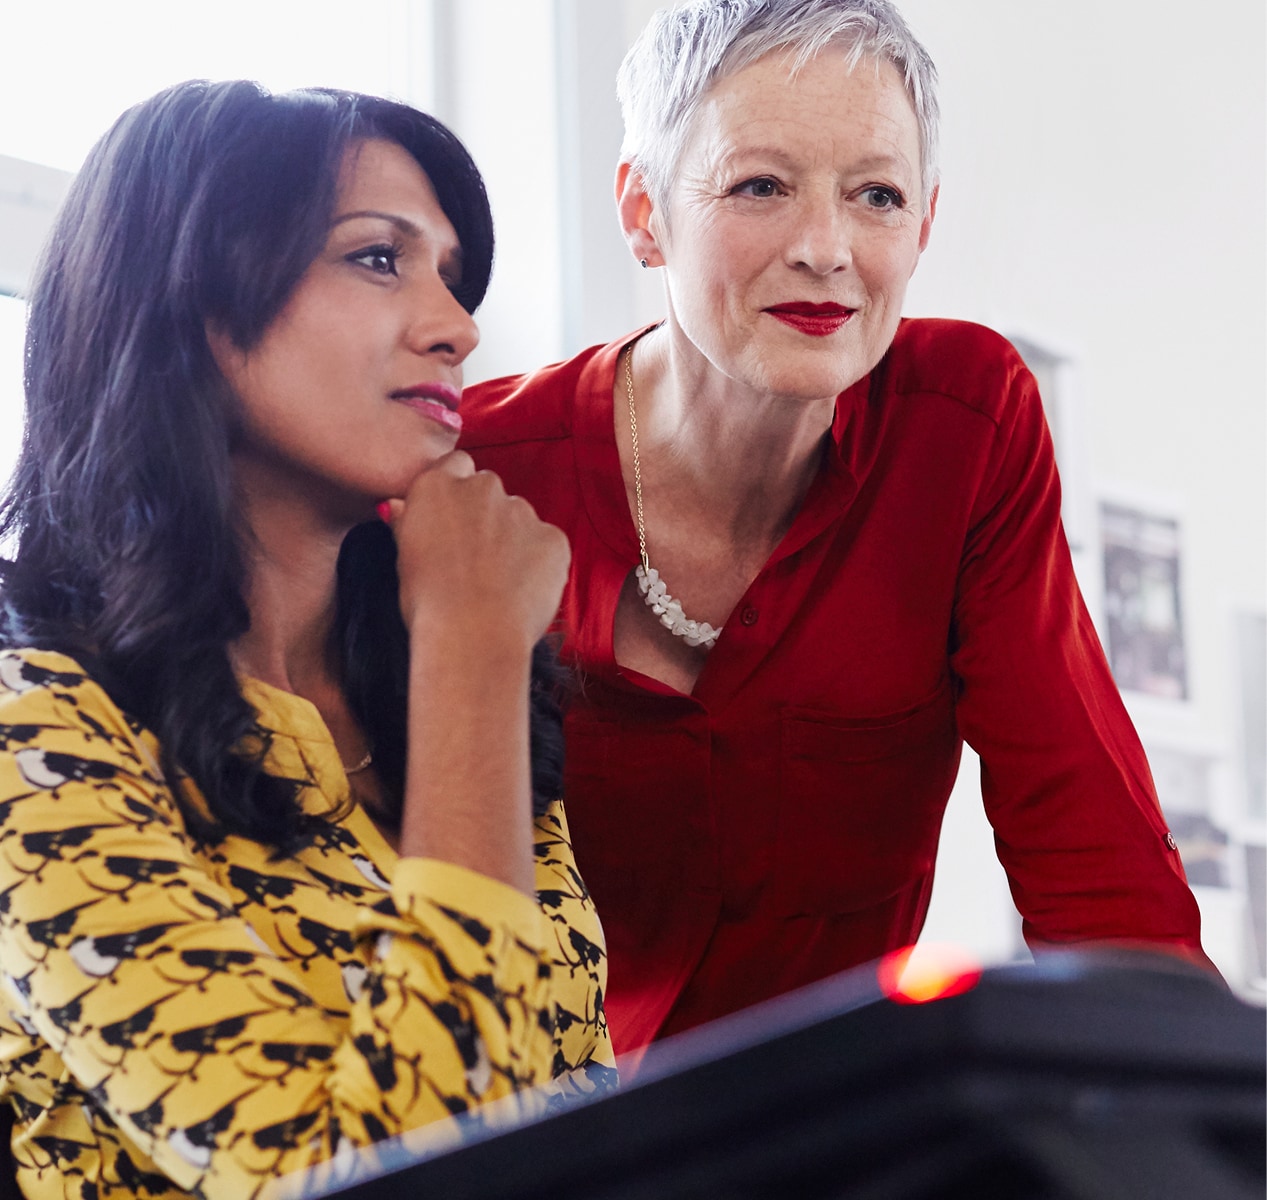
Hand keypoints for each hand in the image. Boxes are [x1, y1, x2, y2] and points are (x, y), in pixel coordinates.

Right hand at [380, 451, 570, 652]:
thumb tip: (399, 506)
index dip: (457, 493)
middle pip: (489, 491)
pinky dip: (539, 563)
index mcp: (438, 486)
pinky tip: (522, 592)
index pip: (455, 466)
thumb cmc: (428, 603)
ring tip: (499, 584)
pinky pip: (546, 544)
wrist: (472, 635)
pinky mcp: (553, 537)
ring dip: (513, 540)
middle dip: (486, 516)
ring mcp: (522, 511)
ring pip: (520, 518)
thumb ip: (409, 523)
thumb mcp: (404, 558)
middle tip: (476, 559)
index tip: (455, 519)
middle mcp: (482, 487)